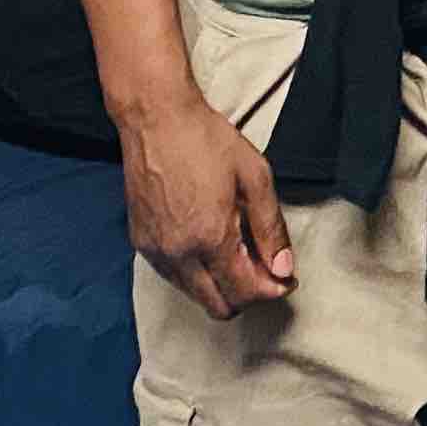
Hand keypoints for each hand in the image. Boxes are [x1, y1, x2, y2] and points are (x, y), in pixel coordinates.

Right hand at [118, 88, 294, 320]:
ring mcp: (155, 250)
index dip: (273, 290)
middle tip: (264, 270)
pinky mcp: (141, 242)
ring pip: (195, 296)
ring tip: (237, 252)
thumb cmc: (204, 139)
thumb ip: (271, 228)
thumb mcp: (254, 176)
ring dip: (221, 286)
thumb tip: (283, 268)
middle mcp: (179, 252)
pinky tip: (209, 245)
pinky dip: (196, 273)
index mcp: (210, 237)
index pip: (245, 291)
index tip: (285, 278)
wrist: (155, 118)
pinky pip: (174, 277)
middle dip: (248, 295)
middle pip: (219, 307)